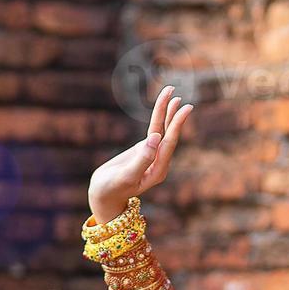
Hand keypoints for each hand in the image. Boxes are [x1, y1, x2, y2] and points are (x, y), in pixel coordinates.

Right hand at [89, 84, 192, 219]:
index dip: (177, 124)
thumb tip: (156, 137)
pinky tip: (162, 108)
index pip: (169, 143)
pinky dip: (157, 118)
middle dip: (174, 115)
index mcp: (158, 170)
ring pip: (162, 130)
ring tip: (173, 95)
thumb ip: (142, 159)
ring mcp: (153, 155)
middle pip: (169, 134)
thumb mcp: (126, 176)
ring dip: (167, 113)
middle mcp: (159, 162)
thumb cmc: (112, 188)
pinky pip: (153, 130)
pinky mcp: (144, 150)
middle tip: (180, 98)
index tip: (184, 108)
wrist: (104, 194)